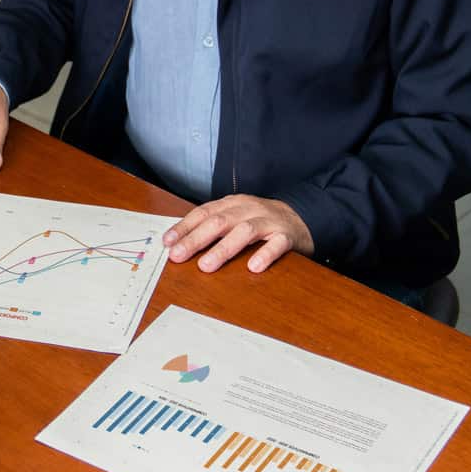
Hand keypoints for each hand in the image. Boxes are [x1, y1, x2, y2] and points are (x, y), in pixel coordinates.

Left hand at [163, 195, 313, 274]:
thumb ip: (212, 227)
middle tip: (178, 256)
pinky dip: (265, 254)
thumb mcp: (235, 217)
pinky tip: (253, 267)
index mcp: (233, 203)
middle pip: (219, 221)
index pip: (204, 213)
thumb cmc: (261, 222)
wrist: (302, 218)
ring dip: (223, 249)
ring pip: (244, 231)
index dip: (185, 227)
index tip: (167, 243)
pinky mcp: (287, 235)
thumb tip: (178, 244)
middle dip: (196, 239)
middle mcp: (249, 209)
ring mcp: (269, 221)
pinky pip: (276, 244)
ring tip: (206, 265)